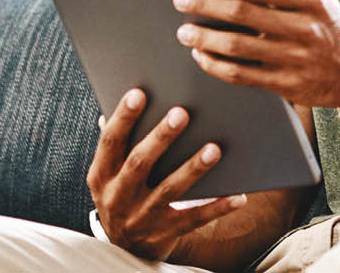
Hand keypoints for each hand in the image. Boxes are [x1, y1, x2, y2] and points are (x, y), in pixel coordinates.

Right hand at [86, 88, 248, 261]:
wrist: (124, 247)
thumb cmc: (122, 192)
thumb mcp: (109, 172)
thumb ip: (117, 142)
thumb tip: (122, 101)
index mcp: (101, 175)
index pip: (110, 142)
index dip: (123, 117)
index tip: (139, 92)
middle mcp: (118, 196)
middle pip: (140, 163)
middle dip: (161, 137)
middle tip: (182, 113)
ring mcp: (142, 217)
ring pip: (169, 190)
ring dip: (193, 169)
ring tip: (214, 149)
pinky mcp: (165, 233)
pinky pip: (194, 219)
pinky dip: (217, 208)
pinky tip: (237, 195)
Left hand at [171, 0, 339, 109]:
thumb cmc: (326, 25)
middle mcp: (304, 28)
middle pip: (243, 15)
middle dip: (205, 6)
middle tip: (180, 1)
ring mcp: (296, 60)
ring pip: (239, 48)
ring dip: (205, 39)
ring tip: (184, 31)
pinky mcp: (288, 86)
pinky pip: (243, 76)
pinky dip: (217, 66)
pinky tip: (201, 55)